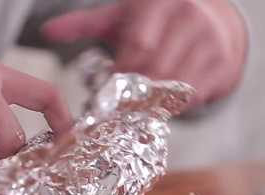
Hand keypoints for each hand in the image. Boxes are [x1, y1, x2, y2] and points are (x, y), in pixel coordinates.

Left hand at [42, 0, 246, 108]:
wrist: (203, 18)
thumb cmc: (151, 20)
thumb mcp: (117, 17)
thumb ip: (81, 24)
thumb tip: (47, 31)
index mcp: (159, 3)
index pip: (139, 46)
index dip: (121, 74)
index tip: (106, 91)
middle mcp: (189, 18)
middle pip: (156, 69)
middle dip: (133, 94)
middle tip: (115, 110)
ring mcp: (210, 40)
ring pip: (174, 85)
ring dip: (151, 103)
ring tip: (132, 109)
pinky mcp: (221, 62)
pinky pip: (192, 94)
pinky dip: (171, 105)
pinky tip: (157, 104)